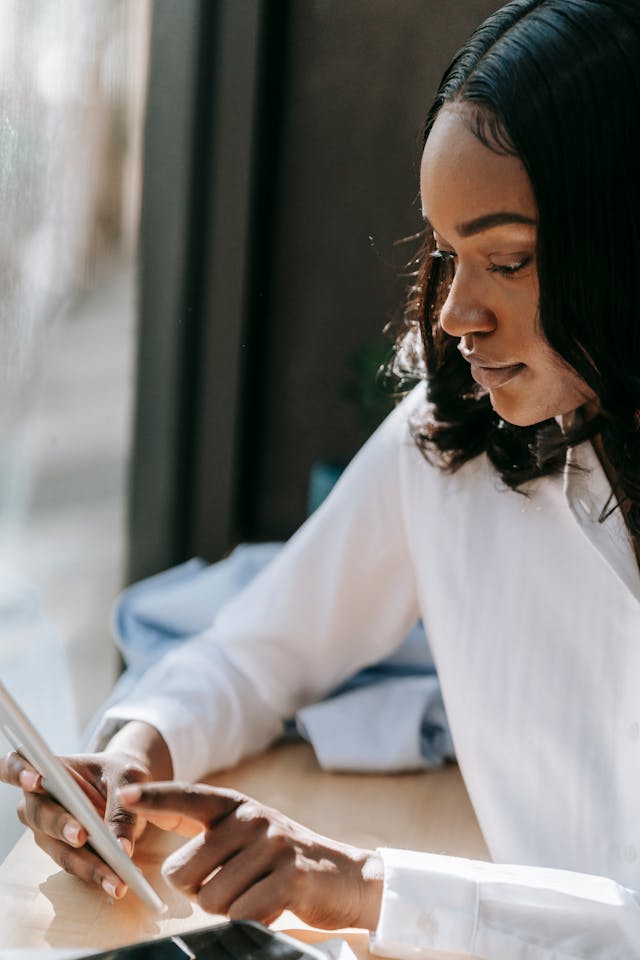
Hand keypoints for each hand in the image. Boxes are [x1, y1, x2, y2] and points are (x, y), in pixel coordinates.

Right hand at [0, 720, 171, 899]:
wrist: (128, 790)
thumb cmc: (120, 773)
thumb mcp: (128, 777)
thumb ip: (122, 806)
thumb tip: (121, 846)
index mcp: (48, 768)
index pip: (18, 764)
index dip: (18, 771)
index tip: (35, 779)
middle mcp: (39, 800)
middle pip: (38, 814)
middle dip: (60, 825)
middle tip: (81, 835)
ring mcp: (47, 830)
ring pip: (58, 848)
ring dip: (85, 864)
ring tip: (113, 877)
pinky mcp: (62, 852)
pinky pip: (75, 865)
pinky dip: (96, 874)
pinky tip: (115, 884)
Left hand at [119, 781, 383, 929]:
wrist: (345, 876)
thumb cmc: (283, 861)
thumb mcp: (249, 836)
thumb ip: (212, 839)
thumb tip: (171, 865)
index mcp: (237, 806)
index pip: (189, 797)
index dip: (155, 797)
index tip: (125, 796)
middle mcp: (252, 818)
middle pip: (185, 871)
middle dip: (200, 891)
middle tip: (234, 884)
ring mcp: (272, 845)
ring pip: (211, 899)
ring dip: (227, 908)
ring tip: (256, 892)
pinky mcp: (288, 877)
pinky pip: (241, 914)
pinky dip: (250, 919)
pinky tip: (271, 905)